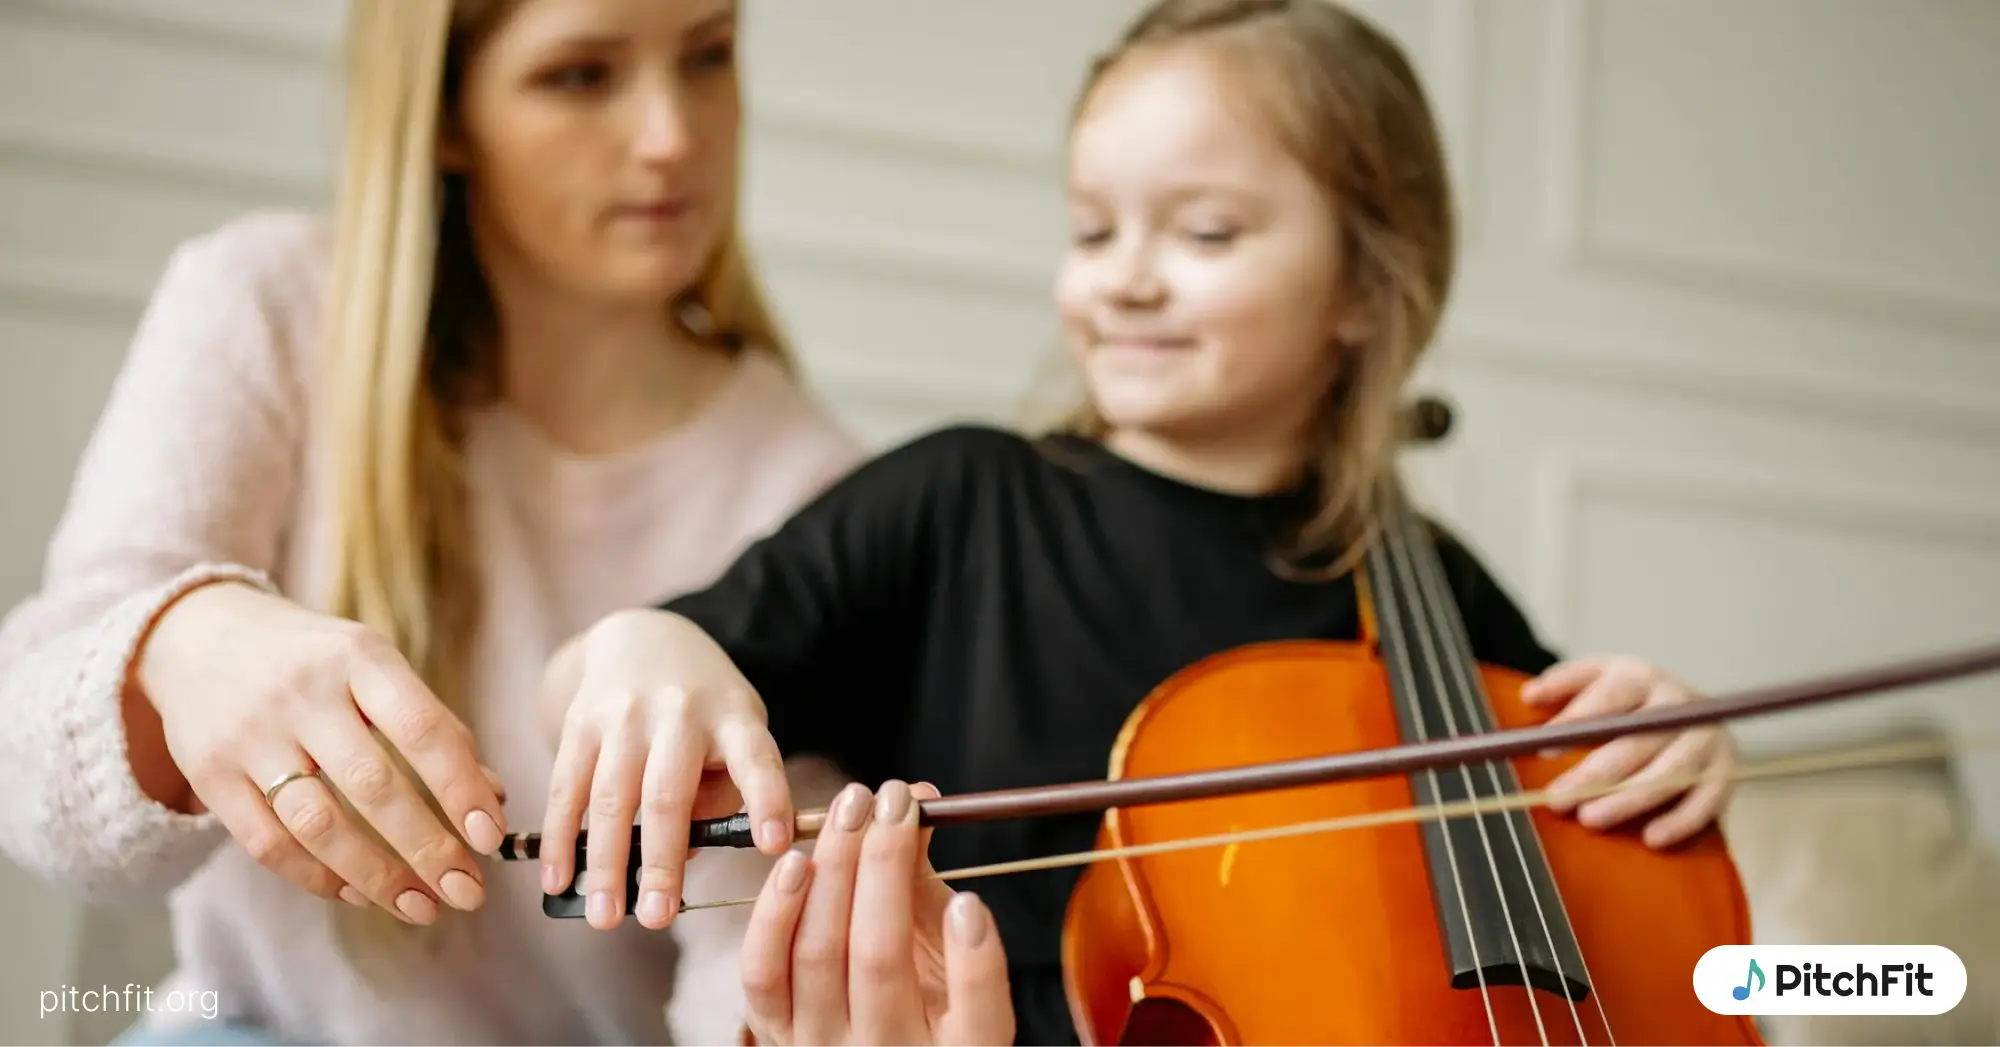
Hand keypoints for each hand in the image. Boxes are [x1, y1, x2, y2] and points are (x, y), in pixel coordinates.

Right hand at [134, 580, 506, 921]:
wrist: (198, 635)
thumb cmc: (314, 660)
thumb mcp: (374, 668)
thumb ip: (432, 728)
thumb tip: (492, 801)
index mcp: (358, 658)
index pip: (423, 729)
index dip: (461, 788)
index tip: (491, 837)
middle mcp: (302, 694)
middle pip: (372, 786)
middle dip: (428, 849)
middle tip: (468, 891)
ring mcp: (250, 736)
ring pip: (318, 825)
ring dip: (377, 876)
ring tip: (422, 907)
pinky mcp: (210, 775)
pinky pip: (269, 844)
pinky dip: (319, 878)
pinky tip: (359, 894)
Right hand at [539, 608, 794, 929]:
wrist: (642, 638)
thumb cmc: (702, 712)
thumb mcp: (734, 733)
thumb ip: (720, 795)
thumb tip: (683, 861)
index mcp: (733, 718)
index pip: (757, 759)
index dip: (768, 801)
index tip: (774, 847)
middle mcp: (680, 712)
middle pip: (668, 793)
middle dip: (661, 861)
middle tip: (657, 919)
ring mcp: (625, 715)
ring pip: (611, 797)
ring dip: (604, 863)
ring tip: (606, 916)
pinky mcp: (581, 723)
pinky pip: (567, 788)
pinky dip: (561, 840)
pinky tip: (559, 882)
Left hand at [742, 780, 1012, 1046]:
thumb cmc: (914, 1001)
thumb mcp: (945, 958)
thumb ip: (931, 891)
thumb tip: (919, 800)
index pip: (975, 1008)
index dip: (975, 956)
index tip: (969, 902)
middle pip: (879, 956)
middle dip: (884, 863)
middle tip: (893, 799)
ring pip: (818, 952)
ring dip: (832, 868)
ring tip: (851, 808)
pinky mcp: (773, 1036)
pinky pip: (762, 972)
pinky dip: (775, 912)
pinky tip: (797, 860)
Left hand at [1522, 655, 1736, 848]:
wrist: (1688, 710)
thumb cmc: (1628, 700)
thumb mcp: (1596, 678)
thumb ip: (1562, 683)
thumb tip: (1529, 697)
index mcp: (1641, 677)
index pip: (1609, 696)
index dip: (1576, 720)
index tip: (1543, 749)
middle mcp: (1679, 703)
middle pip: (1637, 740)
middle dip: (1594, 773)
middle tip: (1558, 800)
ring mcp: (1706, 736)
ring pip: (1670, 771)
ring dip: (1630, 798)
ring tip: (1590, 819)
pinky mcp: (1725, 768)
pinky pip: (1708, 798)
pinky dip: (1682, 820)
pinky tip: (1651, 838)